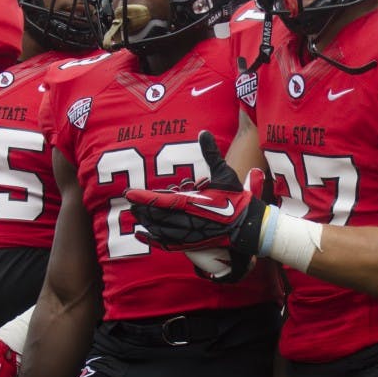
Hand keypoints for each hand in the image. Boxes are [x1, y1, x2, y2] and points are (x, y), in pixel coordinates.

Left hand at [126, 132, 265, 281]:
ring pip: (158, 229)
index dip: (144, 197)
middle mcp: (187, 220)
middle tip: (132, 200)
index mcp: (192, 203)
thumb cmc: (235, 198)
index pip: (161, 201)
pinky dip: (151, 240)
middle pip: (155, 216)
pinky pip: (165, 243)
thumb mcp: (224, 173)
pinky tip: (141, 235)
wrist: (248, 225)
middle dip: (142, 208)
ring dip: (145, 221)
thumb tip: (204, 132)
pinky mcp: (190, 244)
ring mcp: (188, 234)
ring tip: (136, 213)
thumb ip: (211, 153)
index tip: (130, 193)